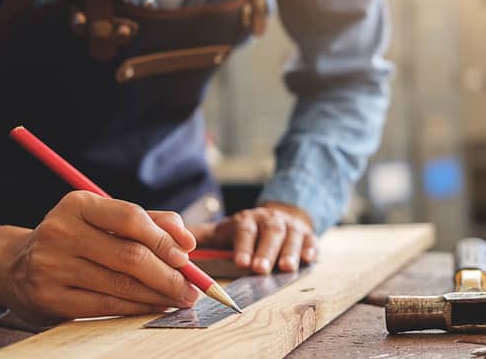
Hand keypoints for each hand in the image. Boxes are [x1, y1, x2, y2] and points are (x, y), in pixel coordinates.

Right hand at [0, 191, 198, 324]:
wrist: (16, 266)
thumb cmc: (79, 239)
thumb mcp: (106, 220)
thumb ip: (151, 222)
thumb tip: (187, 242)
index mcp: (79, 205)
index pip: (131, 218)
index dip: (164, 238)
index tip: (187, 256)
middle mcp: (61, 232)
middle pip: (130, 255)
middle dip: (169, 274)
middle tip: (192, 287)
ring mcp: (51, 266)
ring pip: (121, 284)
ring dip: (158, 294)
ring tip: (180, 298)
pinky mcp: (49, 298)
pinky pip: (105, 306)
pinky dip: (137, 308)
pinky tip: (156, 306)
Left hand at [188, 202, 317, 273]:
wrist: (279, 217)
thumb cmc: (246, 231)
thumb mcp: (225, 231)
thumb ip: (203, 237)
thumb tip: (174, 242)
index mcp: (247, 220)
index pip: (245, 230)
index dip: (244, 246)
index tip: (240, 262)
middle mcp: (270, 221)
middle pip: (269, 233)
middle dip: (265, 251)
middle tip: (260, 269)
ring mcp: (291, 228)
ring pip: (291, 237)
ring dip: (289, 252)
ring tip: (286, 268)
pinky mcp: (307, 236)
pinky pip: (311, 241)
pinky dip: (310, 250)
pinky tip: (308, 259)